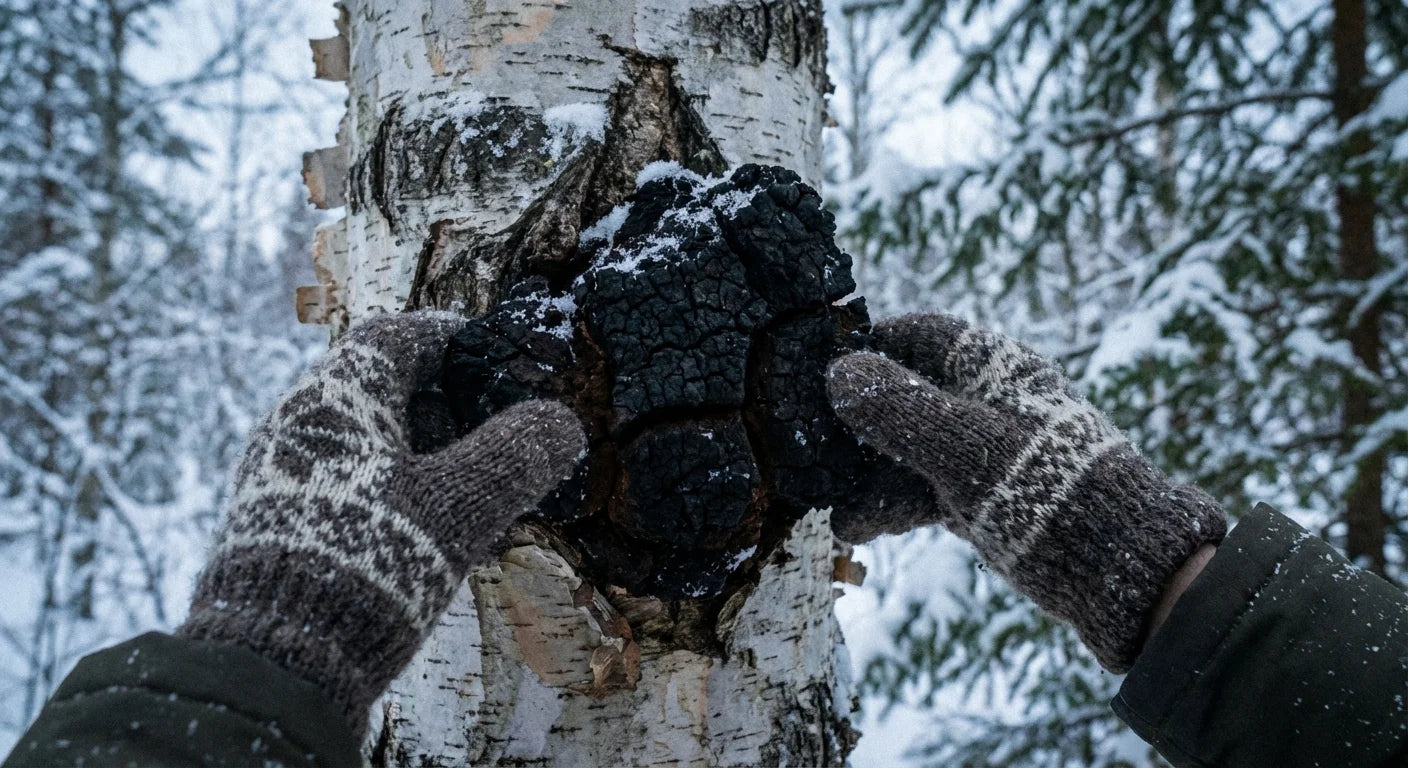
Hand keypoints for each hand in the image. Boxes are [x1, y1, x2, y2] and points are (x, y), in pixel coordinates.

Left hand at [179, 311, 584, 732]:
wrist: (275, 656)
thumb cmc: (370, 558)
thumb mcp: (461, 505)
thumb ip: (516, 457)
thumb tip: (561, 422)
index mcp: (338, 396)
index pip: (391, 336)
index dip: (444, 337)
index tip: (486, 354)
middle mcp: (298, 421)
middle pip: (377, 389)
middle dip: (440, 407)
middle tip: (492, 436)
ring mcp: (278, 473)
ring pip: (362, 442)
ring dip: (418, 456)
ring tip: (469, 497)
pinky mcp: (272, 522)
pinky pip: (343, 483)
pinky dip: (391, 492)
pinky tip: (425, 538)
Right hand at [826, 313, 1224, 670]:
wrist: (1121, 573)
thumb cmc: (1048, 491)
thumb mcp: (963, 447)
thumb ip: (899, 410)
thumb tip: (839, 372)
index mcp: (996, 369)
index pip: (925, 335)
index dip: (874, 344)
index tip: (823, 365)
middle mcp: (990, 403)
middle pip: (911, 394)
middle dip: (860, 420)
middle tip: (808, 441)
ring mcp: (989, 454)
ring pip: (914, 449)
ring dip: (868, 471)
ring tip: (822, 498)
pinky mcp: (989, 499)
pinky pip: (928, 489)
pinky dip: (892, 503)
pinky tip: (855, 527)